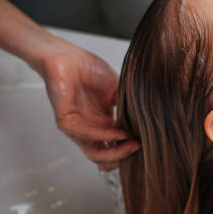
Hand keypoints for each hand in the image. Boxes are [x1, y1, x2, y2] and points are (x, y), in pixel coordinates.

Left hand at [39, 42, 138, 170]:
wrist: (67, 57)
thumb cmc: (88, 69)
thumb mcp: (117, 89)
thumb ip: (128, 106)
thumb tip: (145, 122)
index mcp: (101, 121)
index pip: (115, 145)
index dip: (129, 148)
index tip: (146, 143)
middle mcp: (90, 128)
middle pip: (105, 155)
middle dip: (124, 155)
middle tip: (139, 148)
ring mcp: (77, 128)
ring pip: (95, 153)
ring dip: (116, 152)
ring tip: (132, 145)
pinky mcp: (66, 122)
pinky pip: (87, 135)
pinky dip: (105, 136)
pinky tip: (119, 132)